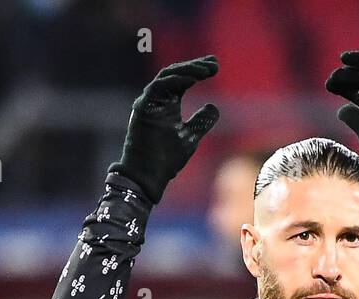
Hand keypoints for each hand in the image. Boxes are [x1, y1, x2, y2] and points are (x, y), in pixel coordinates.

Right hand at [109, 54, 220, 203]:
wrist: (148, 176)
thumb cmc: (166, 159)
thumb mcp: (190, 136)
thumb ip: (201, 121)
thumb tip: (214, 107)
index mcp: (168, 103)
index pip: (183, 79)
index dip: (198, 70)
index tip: (215, 66)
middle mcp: (157, 99)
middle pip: (176, 74)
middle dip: (196, 66)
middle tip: (215, 63)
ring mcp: (149, 102)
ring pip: (167, 76)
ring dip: (187, 70)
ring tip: (206, 70)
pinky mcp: (142, 108)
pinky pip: (157, 87)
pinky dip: (174, 81)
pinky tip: (192, 79)